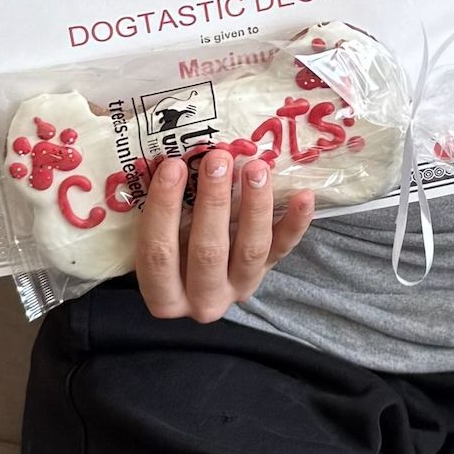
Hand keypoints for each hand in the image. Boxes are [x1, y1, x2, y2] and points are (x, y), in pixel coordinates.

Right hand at [135, 151, 312, 322]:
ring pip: (250, 250)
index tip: (171, 165)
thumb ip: (150, 202)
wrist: (194, 279)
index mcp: (162, 294)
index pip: (158, 252)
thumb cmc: (165, 247)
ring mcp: (238, 288)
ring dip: (255, 206)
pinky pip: (283, 249)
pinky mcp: (267, 274)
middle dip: (214, 201)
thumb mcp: (149, 234)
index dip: (163, 207)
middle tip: (218, 158)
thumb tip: (151, 153)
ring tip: (256, 167)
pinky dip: (296, 222)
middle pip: (207, 250)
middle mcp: (201, 300)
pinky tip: (304, 195)